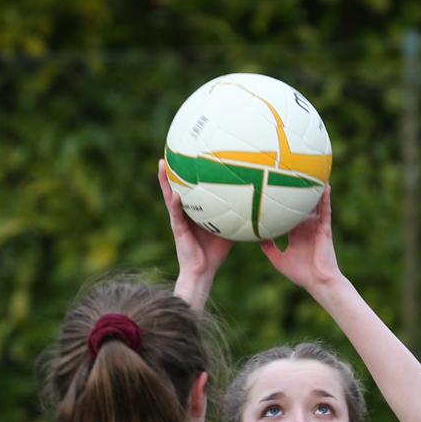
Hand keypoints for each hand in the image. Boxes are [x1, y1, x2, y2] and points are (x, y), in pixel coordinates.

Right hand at [158, 159, 233, 309]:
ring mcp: (178, 219)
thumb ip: (239, 217)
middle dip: (172, 169)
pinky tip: (175, 193)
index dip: (186, 171)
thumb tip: (258, 205)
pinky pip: (175, 213)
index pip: (189, 187)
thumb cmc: (216, 252)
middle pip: (175, 186)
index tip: (188, 153)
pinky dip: (175, 203)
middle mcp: (183, 212)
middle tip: (171, 150)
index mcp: (194, 211)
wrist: (204, 271)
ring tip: (163, 164)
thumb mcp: (230, 230)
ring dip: (165, 181)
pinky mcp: (177, 229)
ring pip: (169, 195)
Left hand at [259, 184, 340, 294]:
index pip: (289, 215)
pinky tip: (325, 185)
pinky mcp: (325, 228)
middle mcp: (306, 227)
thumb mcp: (278, 259)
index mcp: (296, 234)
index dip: (283, 204)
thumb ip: (268, 247)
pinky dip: (325, 198)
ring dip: (314, 190)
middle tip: (291, 173)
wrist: (317, 282)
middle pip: (302, 205)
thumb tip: (255, 236)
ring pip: (315, 204)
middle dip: (298, 191)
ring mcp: (316, 227)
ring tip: (311, 171)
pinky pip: (326, 210)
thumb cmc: (300, 274)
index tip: (274, 192)